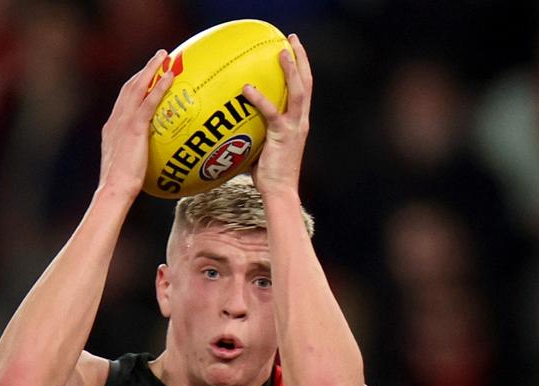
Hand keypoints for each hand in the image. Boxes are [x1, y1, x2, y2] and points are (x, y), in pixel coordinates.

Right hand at [98, 50, 173, 199]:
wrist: (114, 188)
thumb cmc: (122, 185)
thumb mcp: (129, 166)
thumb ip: (137, 156)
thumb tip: (150, 162)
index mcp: (112, 128)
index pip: (123, 100)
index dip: (134, 85)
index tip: (145, 76)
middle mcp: (116, 120)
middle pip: (129, 87)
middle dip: (143, 70)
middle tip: (158, 58)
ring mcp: (124, 122)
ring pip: (137, 88)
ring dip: (151, 69)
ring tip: (164, 56)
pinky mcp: (134, 128)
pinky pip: (149, 102)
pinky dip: (159, 87)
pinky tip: (170, 77)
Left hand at [242, 34, 311, 197]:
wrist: (279, 192)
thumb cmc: (268, 175)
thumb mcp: (263, 147)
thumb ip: (254, 130)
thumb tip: (231, 122)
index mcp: (299, 123)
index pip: (303, 90)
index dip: (300, 69)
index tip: (293, 51)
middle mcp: (301, 121)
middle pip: (306, 83)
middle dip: (301, 59)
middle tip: (291, 39)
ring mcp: (294, 128)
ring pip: (298, 91)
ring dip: (291, 69)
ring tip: (282, 51)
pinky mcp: (282, 136)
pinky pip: (271, 112)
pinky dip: (259, 99)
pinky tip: (247, 88)